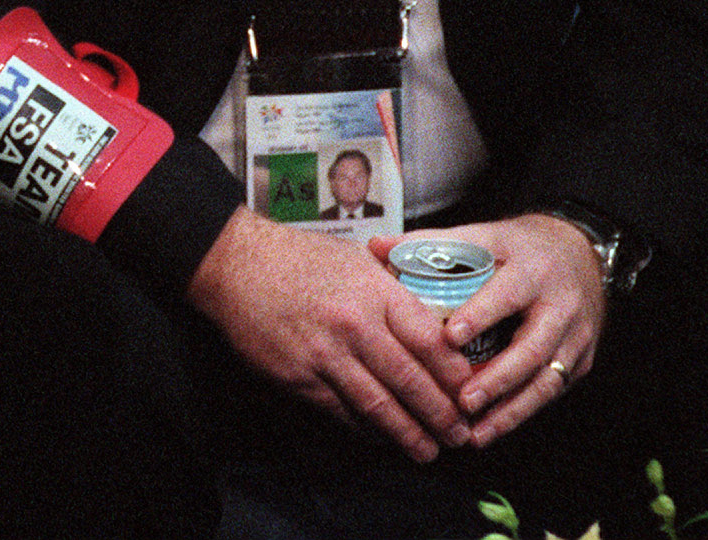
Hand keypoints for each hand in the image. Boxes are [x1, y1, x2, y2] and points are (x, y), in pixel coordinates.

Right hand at [188, 207, 473, 461]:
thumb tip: (429, 317)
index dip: (455, 374)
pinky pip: (341, 411)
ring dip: (408, 434)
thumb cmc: (299, 256)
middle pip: (410, 381)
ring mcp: (325, 354)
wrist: (236, 263)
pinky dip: (367, 429)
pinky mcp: (299, 377)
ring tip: (428, 450)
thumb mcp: (355, 258)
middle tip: (461, 435)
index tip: (472, 392)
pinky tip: (382, 438)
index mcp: (374, 291)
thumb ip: (392, 288)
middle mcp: (354, 325)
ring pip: (378, 405)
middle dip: (441, 414)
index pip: (430, 340)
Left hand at [372, 213, 604, 446]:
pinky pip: (552, 391)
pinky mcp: (580, 361)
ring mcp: (574, 337)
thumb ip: (433, 243)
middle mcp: (559, 305)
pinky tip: (491, 429)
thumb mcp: (484, 236)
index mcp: (532, 269)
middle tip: (462, 401)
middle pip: (532, 347)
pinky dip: (521, 413)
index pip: (507, 294)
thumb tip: (377, 247)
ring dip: (510, 410)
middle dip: (497, 378)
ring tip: (475, 432)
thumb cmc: (520, 248)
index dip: (480, 315)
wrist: (581, 255)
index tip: (449, 338)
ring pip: (546, 380)